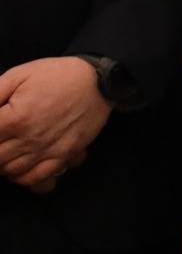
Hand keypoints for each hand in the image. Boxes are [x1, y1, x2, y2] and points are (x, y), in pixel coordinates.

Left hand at [0, 57, 111, 189]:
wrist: (99, 80)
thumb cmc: (57, 75)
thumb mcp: (19, 75)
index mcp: (15, 118)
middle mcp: (30, 138)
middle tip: (1, 138)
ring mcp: (48, 149)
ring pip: (12, 171)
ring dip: (4, 164)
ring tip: (7, 151)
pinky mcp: (64, 155)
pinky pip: (38, 178)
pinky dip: (24, 179)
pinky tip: (21, 168)